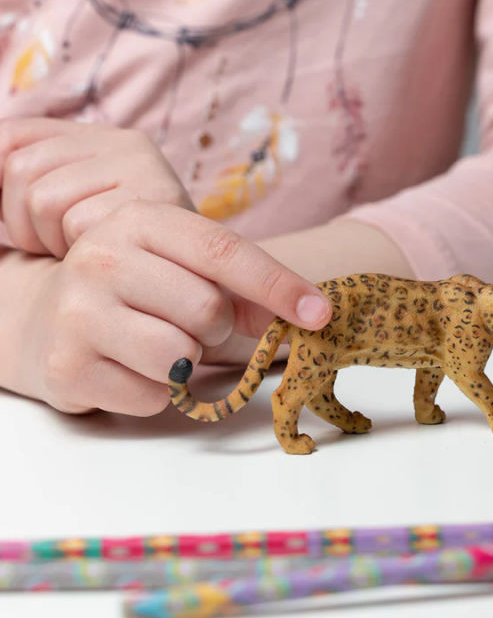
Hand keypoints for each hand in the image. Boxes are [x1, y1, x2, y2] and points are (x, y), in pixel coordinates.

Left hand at [0, 118, 193, 257]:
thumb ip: (24, 187)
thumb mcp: (68, 215)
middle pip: (22, 169)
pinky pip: (79, 225)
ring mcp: (145, 167)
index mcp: (99, 138)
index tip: (17, 226)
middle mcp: (127, 142)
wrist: (195, 294)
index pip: (9, 139)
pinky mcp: (158, 199)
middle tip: (60, 248)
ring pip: (43, 198)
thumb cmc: (122, 265)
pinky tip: (112, 263)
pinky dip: (85, 254)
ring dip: (51, 241)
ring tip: (87, 255)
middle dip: (23, 223)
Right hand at [14, 200, 330, 414]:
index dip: (278, 284)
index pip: (223, 251)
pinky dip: (160, 392)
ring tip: (160, 345)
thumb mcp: (186, 270)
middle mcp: (102, 257)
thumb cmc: (138, 290)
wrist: (48, 318)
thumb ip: (244, 289)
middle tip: (189, 324)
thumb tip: (308, 316)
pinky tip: (130, 368)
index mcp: (141, 221)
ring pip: (181, 357)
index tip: (320, 312)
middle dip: (215, 329)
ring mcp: (77, 312)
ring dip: (189, 362)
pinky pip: (154, 396)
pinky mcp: (66, 367)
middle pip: (208, 310)